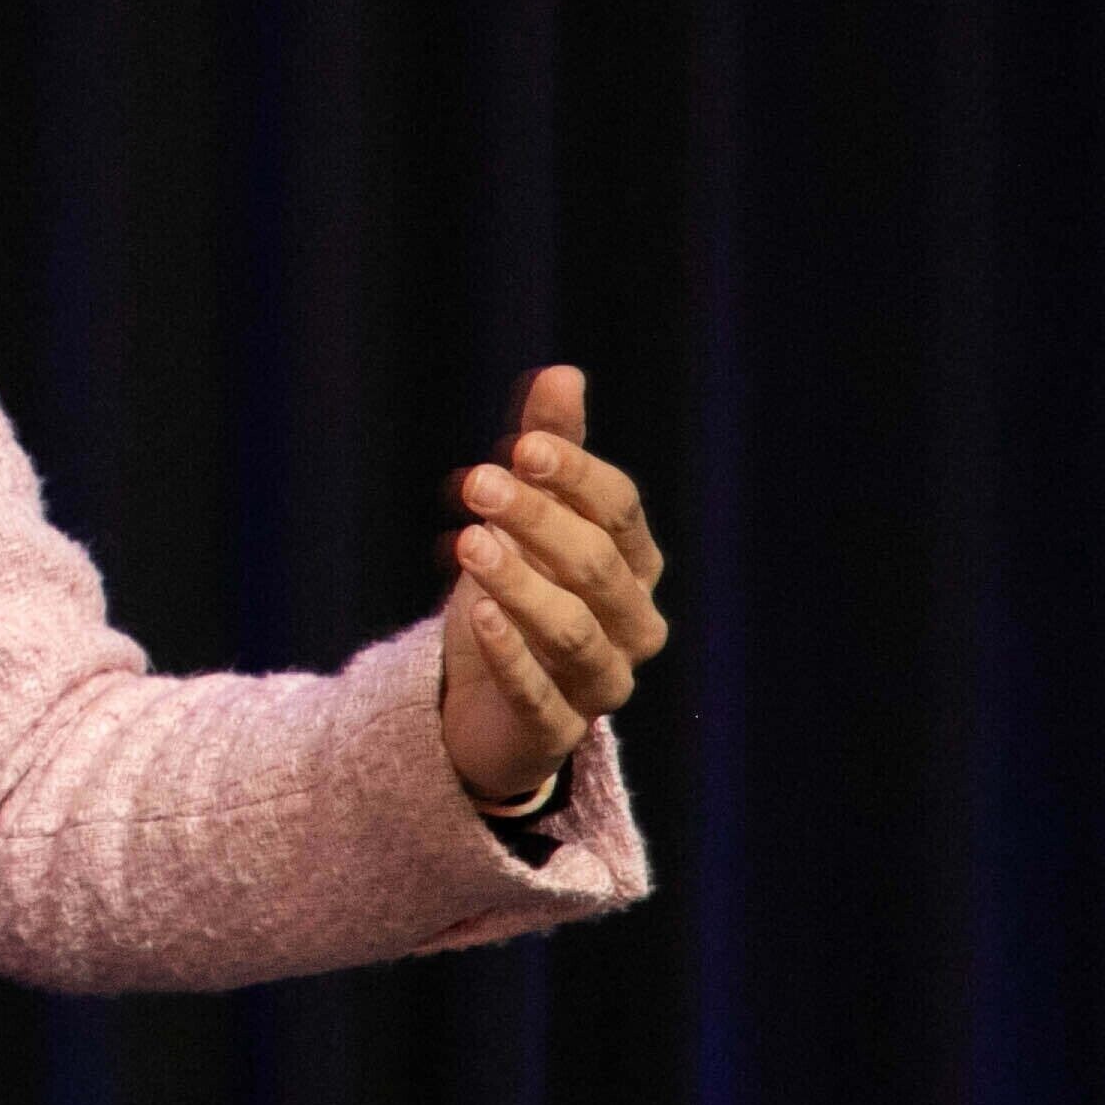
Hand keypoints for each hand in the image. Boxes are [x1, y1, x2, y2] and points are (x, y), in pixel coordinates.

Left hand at [434, 364, 671, 803]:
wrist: (485, 702)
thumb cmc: (518, 591)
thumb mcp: (526, 517)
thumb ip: (546, 450)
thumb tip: (562, 372)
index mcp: (635, 564)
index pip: (620, 510)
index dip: (574, 475)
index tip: (520, 444)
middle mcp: (632, 623)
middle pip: (596, 564)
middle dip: (537, 520)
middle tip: (478, 482)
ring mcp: (601, 682)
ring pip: (571, 630)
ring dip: (520, 583)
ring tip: (470, 542)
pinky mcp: (556, 731)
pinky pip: (538, 694)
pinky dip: (510, 652)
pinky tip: (477, 615)